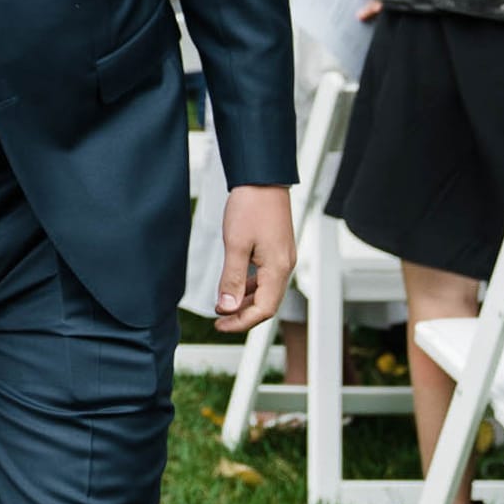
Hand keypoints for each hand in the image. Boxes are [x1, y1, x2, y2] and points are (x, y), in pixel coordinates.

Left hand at [213, 184, 294, 333]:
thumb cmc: (251, 207)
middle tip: (219, 320)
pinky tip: (234, 285)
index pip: (264, 309)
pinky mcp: (276, 250)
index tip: (220, 324)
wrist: (262, 179)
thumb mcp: (236, 245)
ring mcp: (282, 258)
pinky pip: (265, 277)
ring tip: (223, 306)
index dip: (242, 322)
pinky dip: (249, 285)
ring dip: (245, 301)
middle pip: (267, 303)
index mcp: (278, 268)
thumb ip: (231, 279)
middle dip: (243, 315)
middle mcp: (285, 266)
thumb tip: (226, 308)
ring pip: (265, 291)